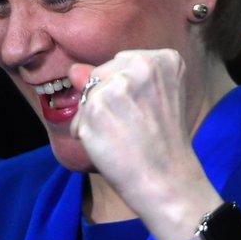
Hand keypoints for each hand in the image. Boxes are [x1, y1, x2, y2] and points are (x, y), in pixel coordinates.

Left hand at [69, 50, 202, 220]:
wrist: (167, 181)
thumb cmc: (161, 143)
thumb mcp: (150, 100)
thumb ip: (113, 78)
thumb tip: (73, 70)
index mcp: (164, 59)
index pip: (121, 63)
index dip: (126, 92)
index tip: (144, 112)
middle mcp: (141, 65)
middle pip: (101, 73)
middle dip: (107, 98)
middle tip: (133, 125)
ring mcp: (116, 85)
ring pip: (88, 94)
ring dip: (94, 117)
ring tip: (121, 135)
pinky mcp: (95, 106)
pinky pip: (78, 116)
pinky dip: (85, 133)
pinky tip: (109, 145)